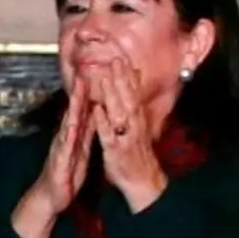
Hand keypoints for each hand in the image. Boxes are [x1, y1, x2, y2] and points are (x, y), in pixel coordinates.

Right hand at [29, 76, 92, 216]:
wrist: (51, 196)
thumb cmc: (66, 173)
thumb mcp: (80, 149)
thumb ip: (86, 132)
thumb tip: (94, 114)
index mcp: (74, 136)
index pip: (81, 111)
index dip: (87, 93)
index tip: (93, 76)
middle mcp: (66, 139)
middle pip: (73, 113)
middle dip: (78, 95)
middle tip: (83, 75)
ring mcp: (61, 149)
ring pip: (69, 125)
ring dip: (72, 109)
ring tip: (77, 94)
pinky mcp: (60, 162)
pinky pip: (67, 147)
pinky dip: (70, 135)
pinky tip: (72, 126)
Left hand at [90, 58, 166, 210]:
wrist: (141, 180)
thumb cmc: (135, 152)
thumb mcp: (137, 128)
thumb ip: (133, 108)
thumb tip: (133, 90)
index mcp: (136, 119)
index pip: (132, 94)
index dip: (127, 76)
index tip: (122, 58)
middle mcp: (133, 125)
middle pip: (127, 98)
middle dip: (121, 78)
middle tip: (115, 59)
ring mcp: (125, 136)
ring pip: (119, 112)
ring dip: (113, 94)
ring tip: (104, 77)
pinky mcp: (116, 150)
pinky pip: (108, 135)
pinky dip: (103, 122)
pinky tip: (96, 110)